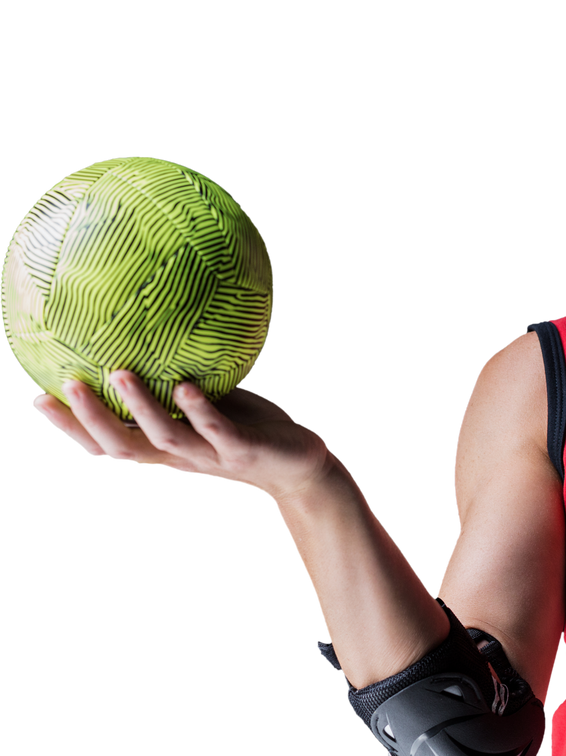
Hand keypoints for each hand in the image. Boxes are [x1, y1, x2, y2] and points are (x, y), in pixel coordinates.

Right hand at [31, 371, 332, 500]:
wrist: (301, 466)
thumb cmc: (253, 430)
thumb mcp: (214, 402)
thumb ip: (183, 376)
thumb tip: (157, 330)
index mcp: (166, 447)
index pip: (107, 443)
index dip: (70, 427)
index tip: (36, 398)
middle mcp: (181, 456)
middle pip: (122, 447)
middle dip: (88, 421)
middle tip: (61, 388)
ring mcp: (210, 455)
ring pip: (165, 437)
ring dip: (140, 406)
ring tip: (119, 373)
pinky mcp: (242, 451)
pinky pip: (218, 430)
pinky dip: (201, 410)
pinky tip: (187, 386)